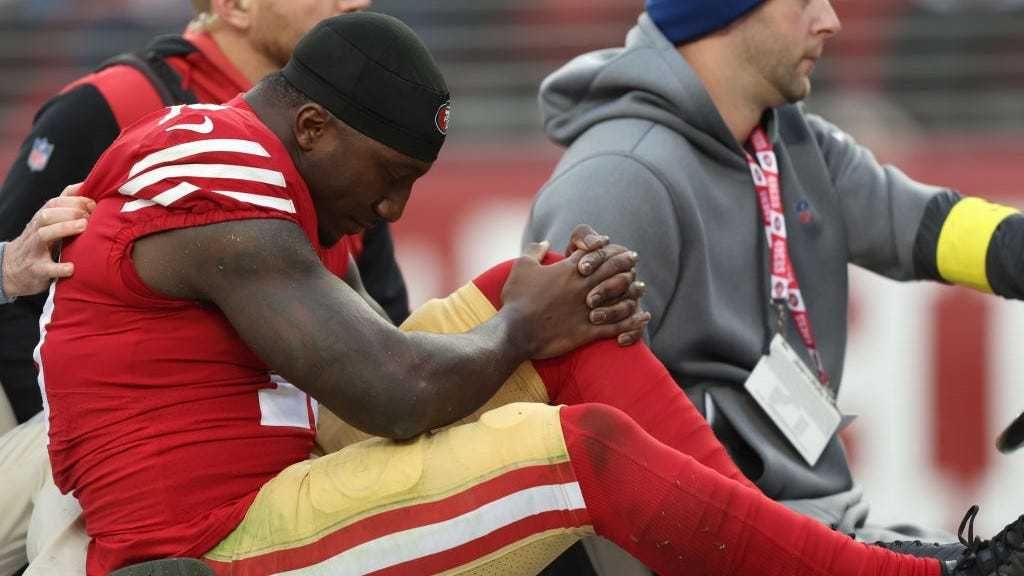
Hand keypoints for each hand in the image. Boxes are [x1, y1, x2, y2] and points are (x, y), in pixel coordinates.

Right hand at [2, 183, 92, 297]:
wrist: (11, 270)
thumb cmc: (40, 242)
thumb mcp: (49, 224)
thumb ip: (65, 207)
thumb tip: (86, 185)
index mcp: (42, 219)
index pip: (54, 203)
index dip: (74, 200)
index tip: (93, 204)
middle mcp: (36, 231)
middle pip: (48, 214)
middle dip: (70, 212)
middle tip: (90, 217)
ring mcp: (34, 250)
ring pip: (44, 234)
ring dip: (64, 228)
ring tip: (83, 226)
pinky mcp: (36, 270)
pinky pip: (46, 268)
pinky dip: (59, 267)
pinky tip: (72, 267)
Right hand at [501, 241, 650, 359]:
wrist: (515, 331)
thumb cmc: (517, 299)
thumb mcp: (521, 267)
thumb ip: (535, 251)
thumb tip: (546, 242)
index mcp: (568, 271)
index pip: (592, 253)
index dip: (604, 247)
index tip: (612, 244)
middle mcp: (582, 287)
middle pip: (611, 271)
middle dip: (624, 262)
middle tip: (633, 258)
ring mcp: (587, 310)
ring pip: (618, 297)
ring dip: (632, 291)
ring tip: (641, 287)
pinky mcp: (588, 331)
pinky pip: (616, 326)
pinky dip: (631, 321)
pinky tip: (642, 317)